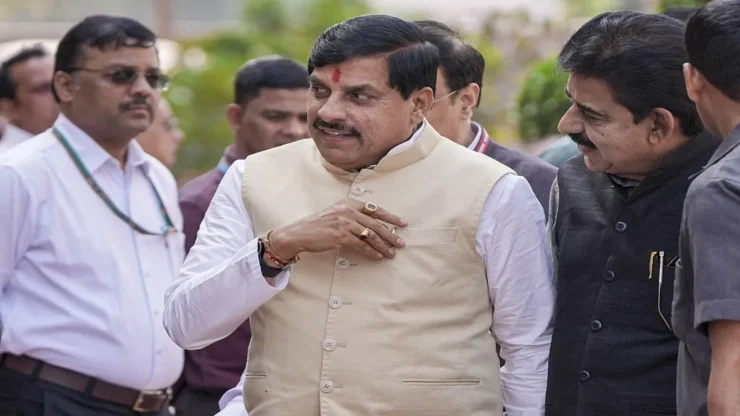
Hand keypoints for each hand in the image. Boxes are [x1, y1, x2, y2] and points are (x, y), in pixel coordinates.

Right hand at [268, 198, 406, 259]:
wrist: (300, 233)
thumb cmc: (318, 225)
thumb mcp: (336, 214)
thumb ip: (352, 217)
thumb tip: (372, 228)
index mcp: (349, 203)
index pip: (375, 209)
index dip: (390, 217)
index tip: (402, 223)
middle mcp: (348, 211)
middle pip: (376, 224)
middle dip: (391, 234)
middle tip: (401, 243)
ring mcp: (345, 223)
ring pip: (371, 235)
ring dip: (383, 246)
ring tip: (391, 253)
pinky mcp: (341, 236)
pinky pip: (361, 245)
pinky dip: (371, 252)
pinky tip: (378, 256)